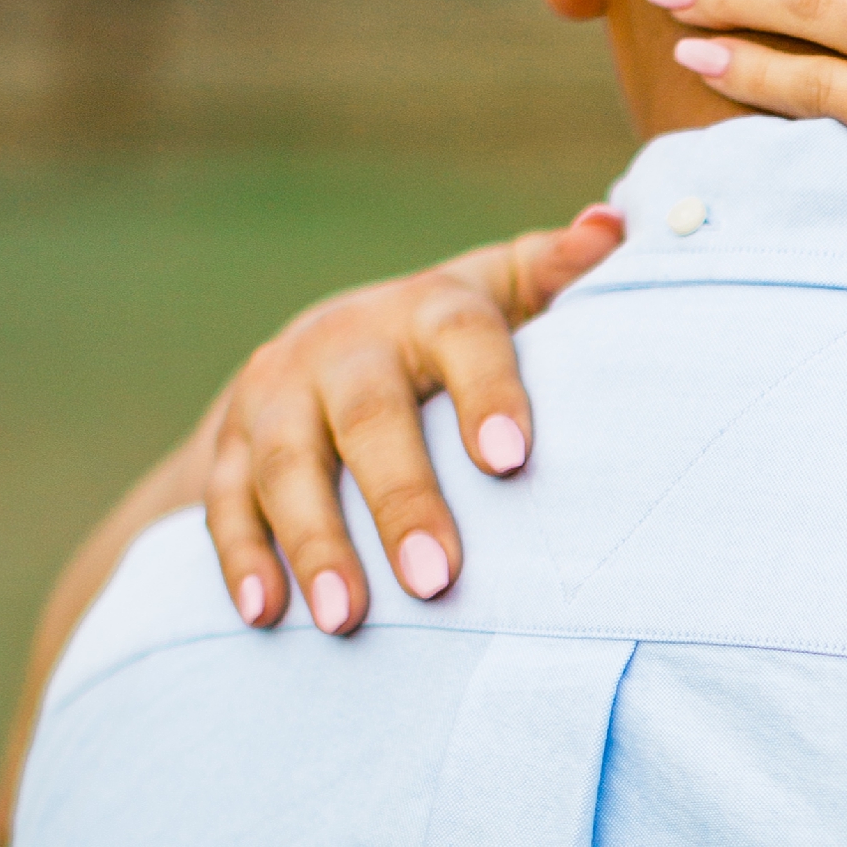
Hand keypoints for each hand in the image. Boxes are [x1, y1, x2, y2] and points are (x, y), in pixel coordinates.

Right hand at [206, 208, 621, 631]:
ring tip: (348, 619)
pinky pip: (227, 504)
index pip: (463, 338)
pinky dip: (244, 559)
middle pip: (368, 416)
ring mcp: (278, 395)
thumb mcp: (501, 295)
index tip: (511, 463)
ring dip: (316, 544)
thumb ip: (555, 272)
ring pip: (288, 467)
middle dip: (401, 499)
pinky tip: (268, 615)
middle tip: (435, 579)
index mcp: (427, 311)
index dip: (486, 393)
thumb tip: (618, 226)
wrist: (322, 353)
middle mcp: (344, 345)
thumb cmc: (450, 341)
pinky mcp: (228, 446)